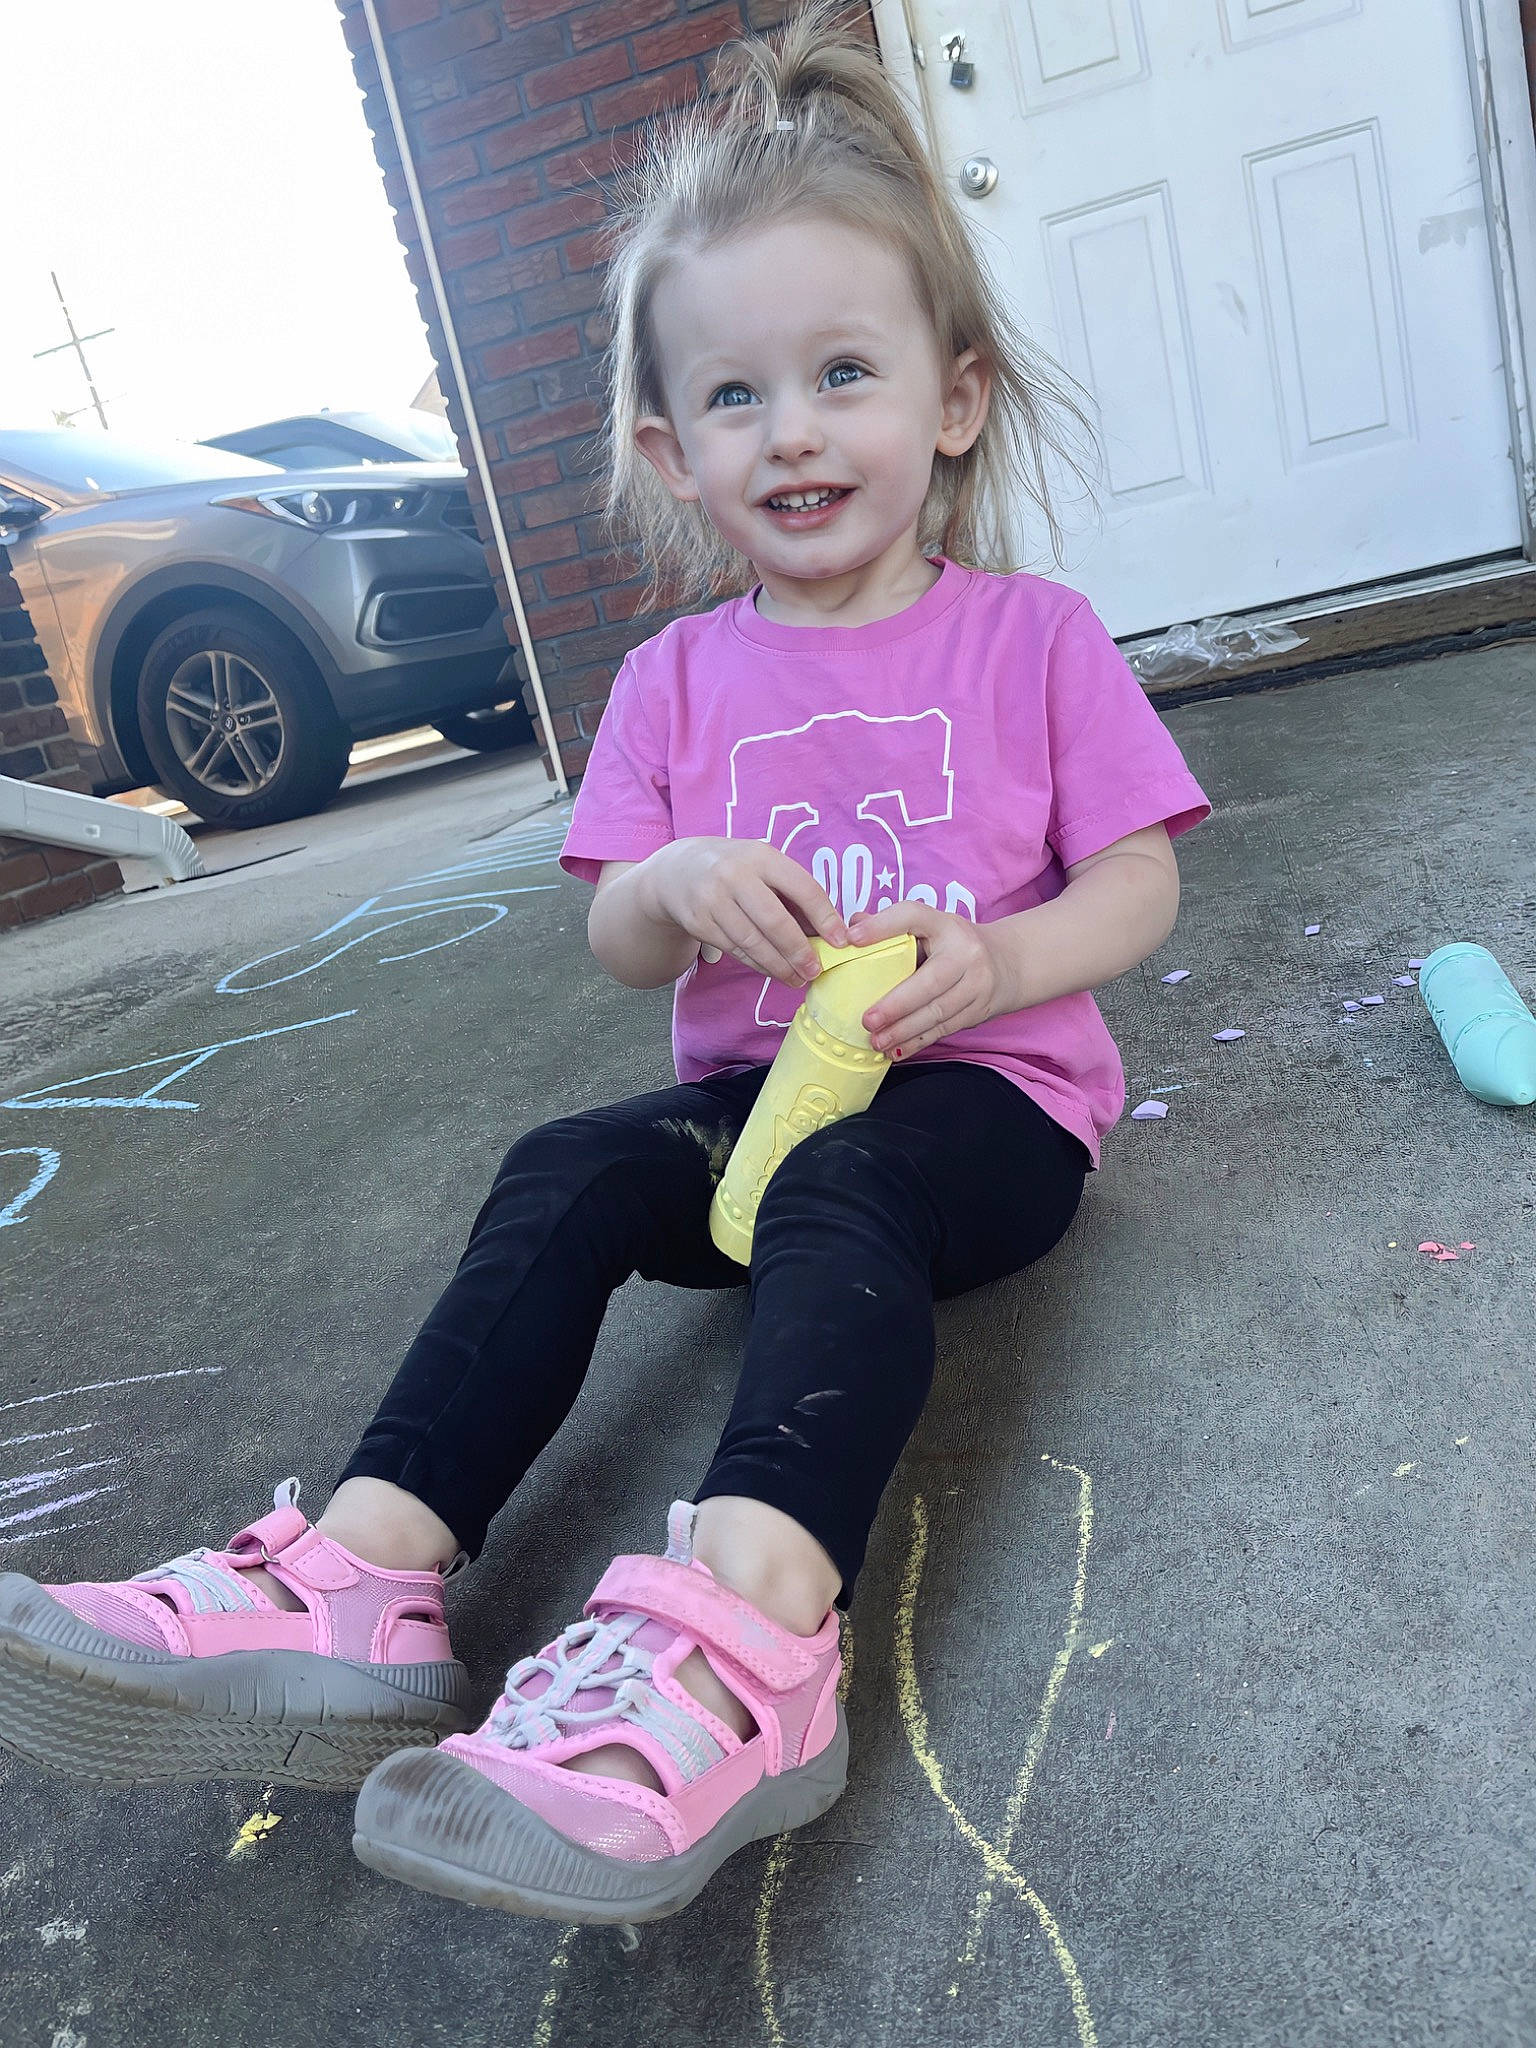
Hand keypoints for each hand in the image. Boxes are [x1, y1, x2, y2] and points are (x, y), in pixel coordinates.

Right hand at [638, 838, 849, 986]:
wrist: (678, 870)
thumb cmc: (736, 869)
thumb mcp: (764, 866)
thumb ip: (793, 894)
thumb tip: (830, 932)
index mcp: (762, 857)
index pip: (802, 888)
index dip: (825, 917)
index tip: (841, 941)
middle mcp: (735, 875)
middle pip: (775, 921)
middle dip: (799, 950)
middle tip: (815, 970)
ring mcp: (713, 900)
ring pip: (753, 941)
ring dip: (779, 965)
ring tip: (797, 978)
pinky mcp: (699, 922)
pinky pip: (735, 950)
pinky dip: (758, 964)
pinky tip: (773, 971)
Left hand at [847, 901, 1011, 1056]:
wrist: (1009, 962)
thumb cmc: (955, 944)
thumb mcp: (930, 926)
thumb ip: (891, 927)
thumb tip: (851, 928)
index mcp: (945, 924)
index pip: (912, 916)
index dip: (882, 926)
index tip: (853, 938)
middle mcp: (966, 952)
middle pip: (930, 981)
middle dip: (897, 1005)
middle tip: (867, 1020)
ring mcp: (977, 983)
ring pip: (938, 1011)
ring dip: (904, 1030)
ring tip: (877, 1040)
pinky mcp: (979, 1010)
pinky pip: (945, 1029)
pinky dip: (918, 1042)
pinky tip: (896, 1051)